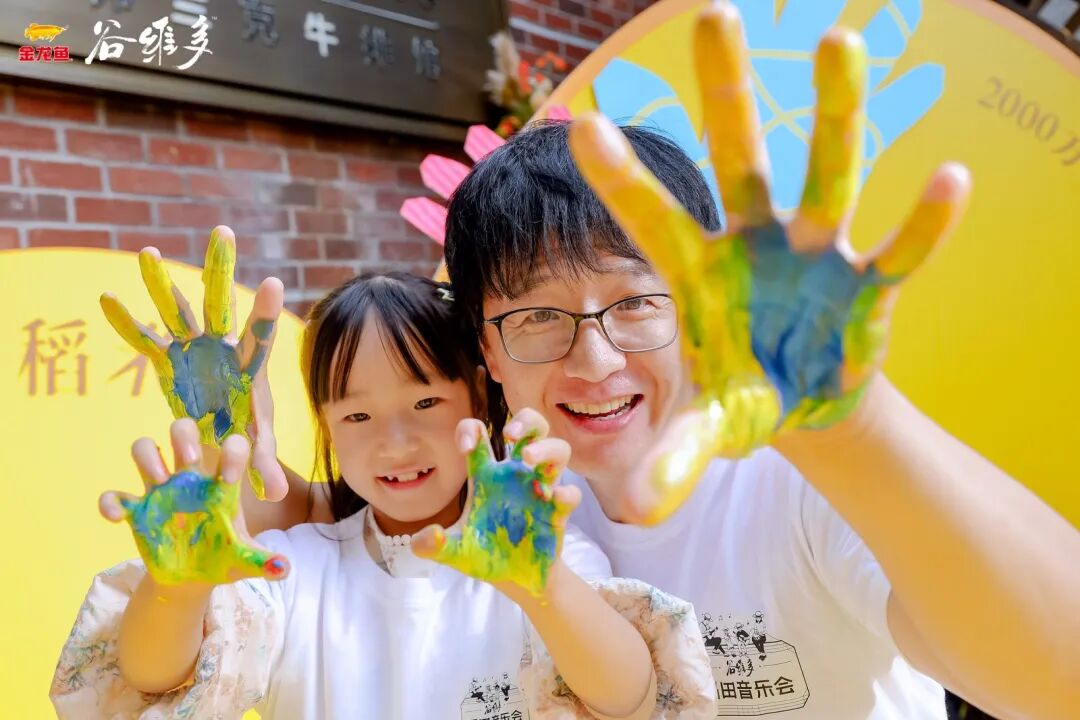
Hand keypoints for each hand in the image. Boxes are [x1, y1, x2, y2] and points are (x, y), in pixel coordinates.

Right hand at [99, 418, 288, 585]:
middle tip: (189, 457)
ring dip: (147, 458)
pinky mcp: (136, 510)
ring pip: (145, 450)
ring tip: (158, 480)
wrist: (192, 577)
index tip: (231, 477)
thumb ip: (263, 560)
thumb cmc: (223, 556)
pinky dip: (111, 501)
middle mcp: (190, 478)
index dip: (232, 452)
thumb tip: (284, 569)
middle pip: (182, 432)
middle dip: (184, 435)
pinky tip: (115, 516)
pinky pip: (116, 496)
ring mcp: (160, 490)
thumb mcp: (244, 559)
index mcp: (221, 483)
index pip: (231, 449)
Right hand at [100, 226, 286, 500]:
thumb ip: (263, 465)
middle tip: (223, 232)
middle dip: (220, 270)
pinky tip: (107, 298)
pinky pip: (144, 340)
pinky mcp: (170, 359)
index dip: (265, 312)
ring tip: (147, 252)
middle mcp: (222, 348)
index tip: (275, 282)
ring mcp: (194, 349)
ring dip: (162, 284)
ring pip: (178, 311)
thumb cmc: (247, 437)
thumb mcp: (255, 449)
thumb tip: (273, 491)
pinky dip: (127, 322)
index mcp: (249, 367)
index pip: (260, 336)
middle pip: (222, 305)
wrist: (226, 436)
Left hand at [413, 409, 579, 598]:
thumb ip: (434, 546)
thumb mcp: (455, 551)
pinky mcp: (557, 513)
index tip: (465, 447)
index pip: (479, 435)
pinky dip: (566, 492)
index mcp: (487, 474)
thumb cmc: (485, 556)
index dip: (470, 430)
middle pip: (531, 427)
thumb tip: (424, 539)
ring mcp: (539, 491)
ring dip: (546, 448)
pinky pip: (570, 493)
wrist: (515, 583)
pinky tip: (553, 497)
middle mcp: (516, 475)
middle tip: (510, 435)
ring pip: (558, 450)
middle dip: (525, 421)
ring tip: (529, 457)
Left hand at [569, 2, 969, 523]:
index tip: (583, 122)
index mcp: (697, 273)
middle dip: (726, 93)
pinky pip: (900, 250)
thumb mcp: (708, 427)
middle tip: (713, 14)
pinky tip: (947, 184)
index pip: (653, 220)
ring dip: (835, 114)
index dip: (623, 179)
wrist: (804, 403)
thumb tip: (633, 511)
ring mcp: (815, 256)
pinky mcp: (870, 283)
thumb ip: (673, 456)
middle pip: (738, 160)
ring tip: (839, 45)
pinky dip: (922, 225)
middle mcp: (754, 245)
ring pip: (827, 174)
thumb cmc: (743, 394)